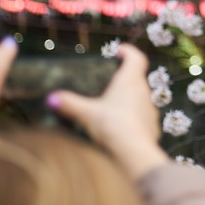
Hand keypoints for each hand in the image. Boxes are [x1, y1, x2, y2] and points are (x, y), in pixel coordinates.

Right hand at [48, 43, 168, 178]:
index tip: (119, 50)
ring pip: (140, 97)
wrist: (135, 153)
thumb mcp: (86, 114)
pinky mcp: (152, 126)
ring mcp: (151, 109)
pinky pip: (142, 116)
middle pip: (137, 77)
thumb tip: (51, 97)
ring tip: (110, 105)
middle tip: (108, 80)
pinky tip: (120, 126)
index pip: (137, 58)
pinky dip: (132, 117)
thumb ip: (69, 103)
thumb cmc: (112, 126)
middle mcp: (144, 92)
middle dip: (124, 77)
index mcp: (130, 81)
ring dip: (128, 98)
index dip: (129, 51)